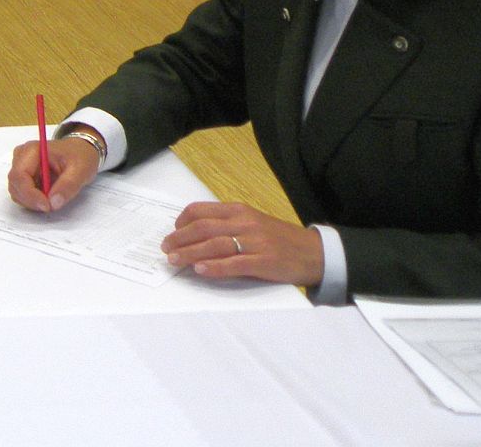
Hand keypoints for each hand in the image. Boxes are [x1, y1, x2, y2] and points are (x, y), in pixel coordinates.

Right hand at [6, 136, 100, 211]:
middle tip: (52, 205)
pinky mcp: (23, 176)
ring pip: (17, 192)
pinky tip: (48, 196)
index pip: (19, 175)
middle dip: (32, 200)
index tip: (47, 206)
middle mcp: (21, 157)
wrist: (80, 151)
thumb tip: (53, 203)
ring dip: (33, 202)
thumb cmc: (79, 156)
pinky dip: (34, 201)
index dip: (30, 194)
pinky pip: (22, 193)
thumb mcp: (80, 170)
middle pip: (15, 185)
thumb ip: (67, 186)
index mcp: (32, 150)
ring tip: (53, 198)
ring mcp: (20, 166)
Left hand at [163, 201, 323, 286]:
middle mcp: (244, 222)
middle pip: (202, 228)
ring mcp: (255, 242)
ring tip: (174, 260)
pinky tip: (200, 270)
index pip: (200, 211)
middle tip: (165, 249)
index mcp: (239, 210)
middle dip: (179, 239)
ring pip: (214, 245)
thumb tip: (195, 236)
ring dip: (190, 253)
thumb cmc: (279, 239)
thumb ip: (227, 225)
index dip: (181, 222)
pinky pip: (234, 264)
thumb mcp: (252, 222)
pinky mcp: (264, 261)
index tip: (172, 232)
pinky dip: (215, 267)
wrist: (315, 253)